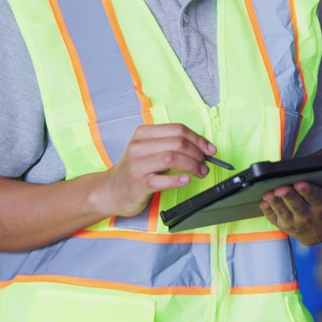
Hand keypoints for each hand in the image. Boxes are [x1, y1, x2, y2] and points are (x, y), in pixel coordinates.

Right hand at [93, 124, 215, 217]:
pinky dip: (177, 179)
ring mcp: (137, 165)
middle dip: (198, 153)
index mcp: (144, 134)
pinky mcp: (137, 183)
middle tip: (206, 164)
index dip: (198, 139)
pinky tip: (186, 180)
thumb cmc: (135, 171)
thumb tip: (202, 149)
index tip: (210, 149)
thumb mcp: (150, 151)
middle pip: (177, 142)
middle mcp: (139, 146)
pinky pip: (160, 179)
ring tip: (200, 172)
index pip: (177, 130)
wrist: (111, 191)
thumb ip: (171, 146)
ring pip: (171, 157)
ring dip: (192, 165)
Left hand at [260, 173, 321, 245]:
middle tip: (281, 188)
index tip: (300, 183)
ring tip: (269, 194)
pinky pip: (273, 218)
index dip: (307, 192)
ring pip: (283, 212)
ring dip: (275, 203)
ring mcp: (293, 222)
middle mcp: (308, 217)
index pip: (315, 199)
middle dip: (289, 197)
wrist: (321, 233)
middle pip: (297, 206)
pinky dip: (267, 211)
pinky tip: (263, 202)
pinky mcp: (282, 224)